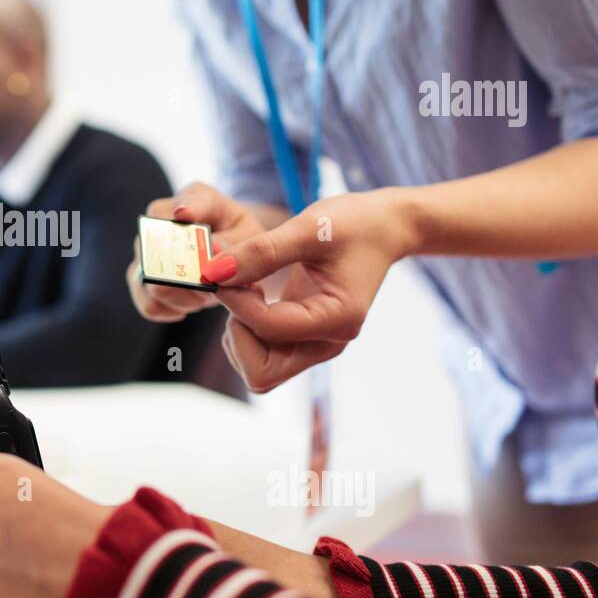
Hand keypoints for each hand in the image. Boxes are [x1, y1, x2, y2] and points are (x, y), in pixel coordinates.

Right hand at [127, 182, 269, 322]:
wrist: (229, 254)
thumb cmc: (241, 240)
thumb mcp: (251, 237)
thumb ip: (236, 243)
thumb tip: (212, 250)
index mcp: (197, 198)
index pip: (190, 201)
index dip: (187, 209)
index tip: (186, 215)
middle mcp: (162, 217)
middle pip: (161, 247)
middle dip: (187, 277)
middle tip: (211, 288)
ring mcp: (146, 246)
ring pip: (149, 280)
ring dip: (179, 297)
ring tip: (201, 298)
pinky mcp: (140, 275)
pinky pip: (146, 301)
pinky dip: (166, 310)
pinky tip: (185, 308)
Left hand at [212, 189, 415, 392]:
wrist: (383, 228)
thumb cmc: (354, 224)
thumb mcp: (307, 228)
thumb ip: (261, 252)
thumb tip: (214, 273)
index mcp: (336, 320)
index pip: (268, 329)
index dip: (237, 302)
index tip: (225, 269)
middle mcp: (327, 343)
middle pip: (261, 373)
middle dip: (239, 334)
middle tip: (241, 291)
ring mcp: (315, 344)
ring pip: (258, 369)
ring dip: (240, 333)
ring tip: (250, 288)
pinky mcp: (303, 337)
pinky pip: (262, 353)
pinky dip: (246, 329)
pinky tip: (254, 294)